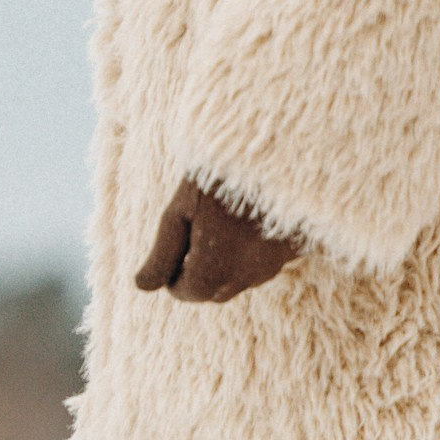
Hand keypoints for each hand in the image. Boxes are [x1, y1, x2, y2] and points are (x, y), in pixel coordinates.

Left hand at [134, 179, 302, 302]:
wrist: (279, 148)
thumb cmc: (220, 175)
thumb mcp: (181, 210)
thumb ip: (162, 253)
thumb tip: (142, 285)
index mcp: (211, 274)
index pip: (183, 291)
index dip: (171, 266)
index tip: (177, 233)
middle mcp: (245, 279)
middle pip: (213, 289)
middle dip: (199, 268)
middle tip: (195, 225)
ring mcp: (275, 266)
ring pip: (242, 277)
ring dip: (228, 260)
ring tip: (223, 218)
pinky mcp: (296, 250)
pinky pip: (267, 260)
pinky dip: (255, 247)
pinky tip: (251, 215)